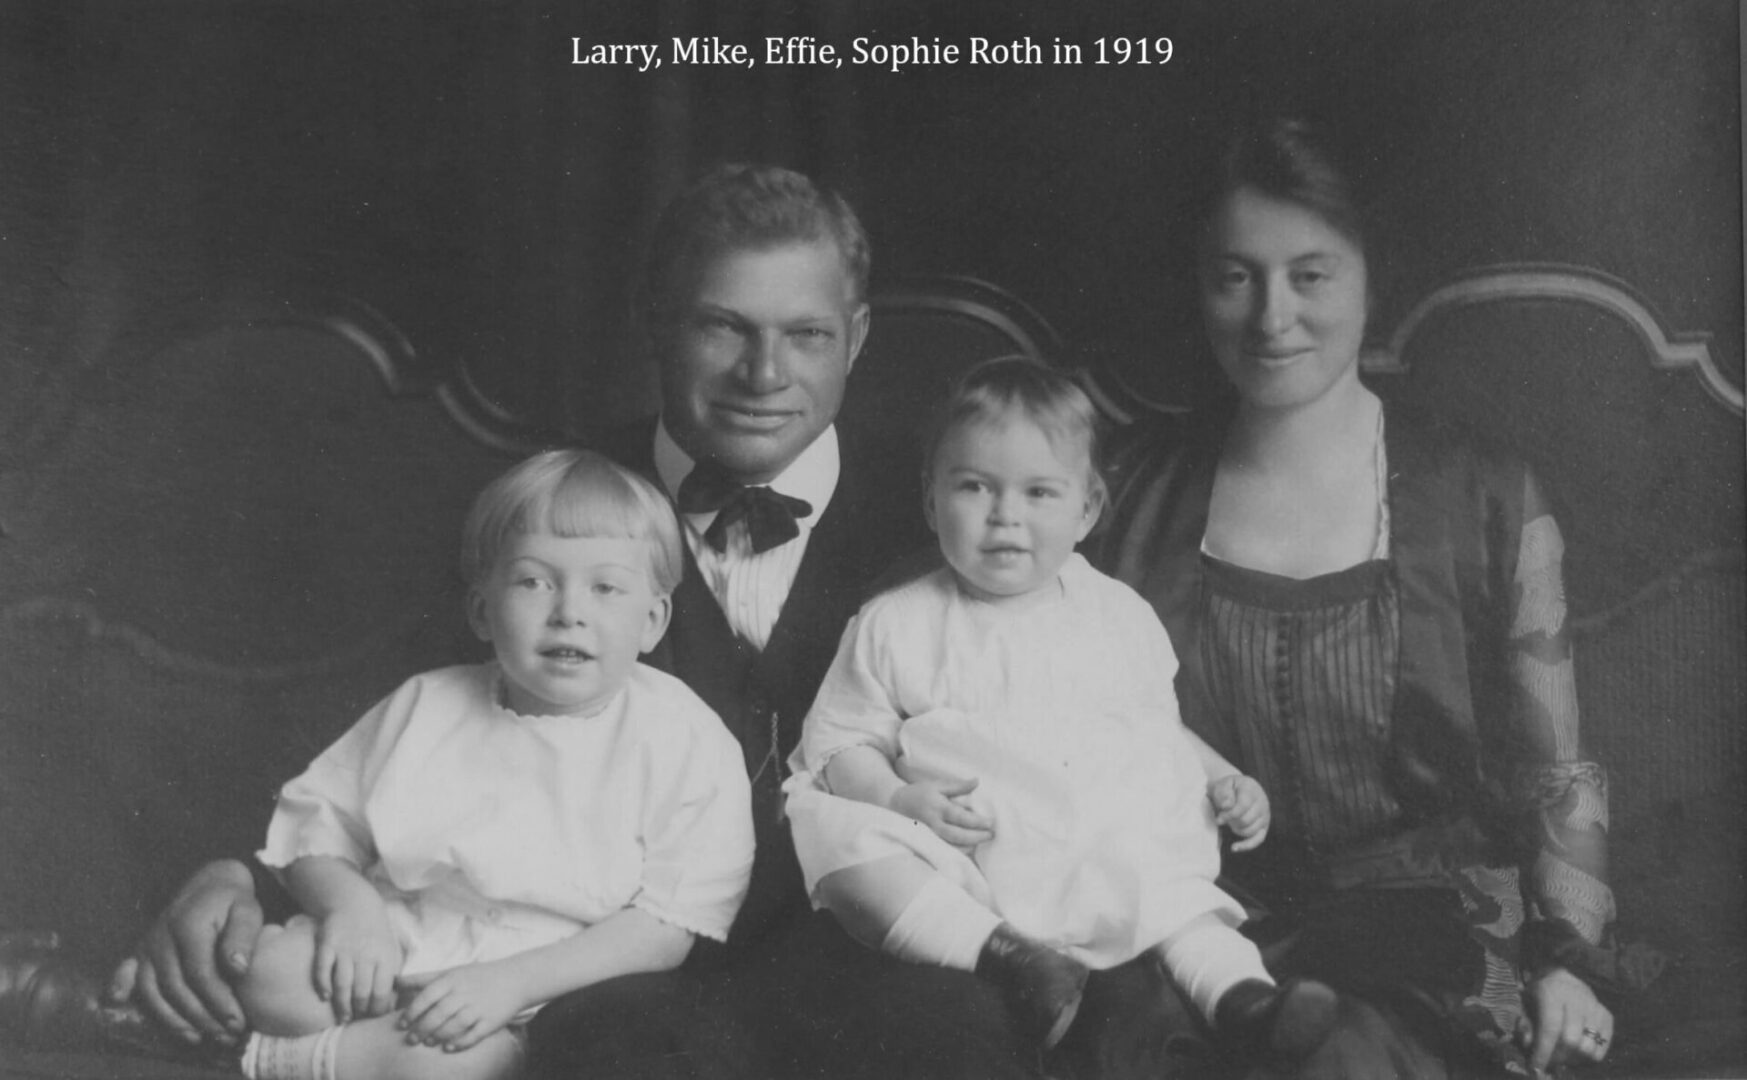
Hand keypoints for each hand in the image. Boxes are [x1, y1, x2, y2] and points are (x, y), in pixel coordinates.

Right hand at [106, 859, 260, 1046]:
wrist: (207, 883)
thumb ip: (242, 936)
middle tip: (228, 1035)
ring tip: (205, 1036)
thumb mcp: (247, 909)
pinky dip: (148, 1009)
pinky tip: (166, 1024)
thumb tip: (238, 967)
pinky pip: (136, 986)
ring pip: (154, 993)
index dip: (218, 1001)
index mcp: (188, 925)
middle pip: (177, 988)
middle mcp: (161, 937)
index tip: (238, 1021)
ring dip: (179, 1021)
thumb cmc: (232, 900)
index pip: (201, 973)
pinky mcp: (140, 954)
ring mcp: (147, 947)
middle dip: (203, 1017)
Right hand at [313, 906, 402, 1022]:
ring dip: (342, 1004)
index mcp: (385, 955)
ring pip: (343, 984)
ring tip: (343, 1017)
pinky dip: (323, 985)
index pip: (382, 990)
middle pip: (362, 990)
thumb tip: (390, 1003)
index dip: (377, 1009)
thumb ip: (389, 973)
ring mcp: (345, 949)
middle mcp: (365, 953)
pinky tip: (325, 996)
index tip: (373, 1017)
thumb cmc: (375, 933)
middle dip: (360, 1010)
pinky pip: (323, 969)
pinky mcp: (327, 944)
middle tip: (357, 1019)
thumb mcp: (389, 948)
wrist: (355, 903)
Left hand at [397, 962, 526, 1051]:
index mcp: (453, 980)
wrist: (515, 979)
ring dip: (438, 1036)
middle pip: (439, 1013)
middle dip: (422, 1028)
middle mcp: (465, 993)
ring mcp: (479, 1007)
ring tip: (427, 1043)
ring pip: (454, 1025)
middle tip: (411, 1039)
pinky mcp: (492, 1021)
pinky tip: (448, 1048)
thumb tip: (394, 981)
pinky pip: (474, 1035)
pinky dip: (460, 1043)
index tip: (402, 1024)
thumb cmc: (477, 977)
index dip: (412, 1012)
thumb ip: (423, 979)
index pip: (427, 996)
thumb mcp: (451, 972)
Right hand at [889, 776, 994, 849]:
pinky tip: (969, 850)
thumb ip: (958, 786)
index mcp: (937, 807)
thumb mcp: (937, 785)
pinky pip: (943, 852)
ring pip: (950, 846)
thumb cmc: (919, 793)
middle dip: (976, 837)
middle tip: (991, 835)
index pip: (960, 816)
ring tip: (982, 843)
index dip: (977, 822)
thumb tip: (977, 781)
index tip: (991, 823)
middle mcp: (933, 823)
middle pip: (957, 835)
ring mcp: (928, 836)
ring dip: (968, 847)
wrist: (895, 804)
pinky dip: (957, 853)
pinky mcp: (925, 844)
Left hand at [1208, 774, 1269, 851]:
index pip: (1242, 806)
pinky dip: (1246, 845)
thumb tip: (1226, 806)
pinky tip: (1233, 848)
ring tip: (1230, 821)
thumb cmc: (1226, 788)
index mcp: (1251, 789)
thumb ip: (1224, 794)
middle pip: (1245, 820)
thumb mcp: (1222, 785)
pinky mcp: (1264, 826)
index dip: (1229, 815)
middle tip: (1223, 817)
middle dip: (1231, 822)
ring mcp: (1265, 815)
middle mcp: (1262, 802)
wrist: (1234, 789)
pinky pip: (1258, 839)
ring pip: (1250, 831)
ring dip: (1236, 829)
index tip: (1218, 820)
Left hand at [1518, 967, 1612, 1071]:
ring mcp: (1596, 1009)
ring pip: (1588, 1048)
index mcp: (1552, 993)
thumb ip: (1524, 1025)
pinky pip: (1601, 1049)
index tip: (1535, 1067)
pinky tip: (1575, 1052)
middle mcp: (1578, 1000)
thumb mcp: (1524, 1004)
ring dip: (1572, 1059)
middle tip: (1548, 1060)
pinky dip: (1587, 1057)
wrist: (1563, 977)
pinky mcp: (1608, 1017)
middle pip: (1571, 1041)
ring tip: (1561, 1056)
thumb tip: (1530, 1045)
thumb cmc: (1540, 994)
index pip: (1551, 1028)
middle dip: (1557, 1057)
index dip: (1543, 1051)